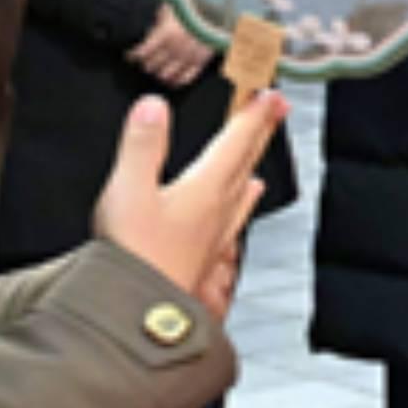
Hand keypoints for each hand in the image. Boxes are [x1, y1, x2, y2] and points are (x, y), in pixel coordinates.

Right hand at [95, 89, 285, 316]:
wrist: (138, 314)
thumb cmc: (134, 256)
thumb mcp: (129, 189)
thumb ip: (142, 145)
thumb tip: (154, 106)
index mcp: (205, 188)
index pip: (236, 141)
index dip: (254, 114)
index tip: (271, 94)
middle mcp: (218, 210)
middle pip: (246, 162)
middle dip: (260, 132)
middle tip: (278, 110)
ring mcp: (213, 236)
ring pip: (241, 193)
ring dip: (250, 167)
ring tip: (260, 161)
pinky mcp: (203, 258)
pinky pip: (230, 222)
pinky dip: (238, 208)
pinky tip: (235, 216)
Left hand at [128, 5, 216, 88]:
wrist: (220, 9)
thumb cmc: (194, 5)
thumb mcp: (173, 5)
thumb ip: (160, 18)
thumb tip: (151, 27)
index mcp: (165, 34)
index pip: (142, 52)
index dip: (133, 55)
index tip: (130, 55)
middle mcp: (174, 49)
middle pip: (151, 66)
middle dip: (147, 63)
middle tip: (146, 60)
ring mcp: (188, 57)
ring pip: (166, 75)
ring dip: (160, 72)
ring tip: (158, 69)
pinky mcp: (201, 62)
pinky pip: (185, 79)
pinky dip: (177, 81)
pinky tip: (172, 80)